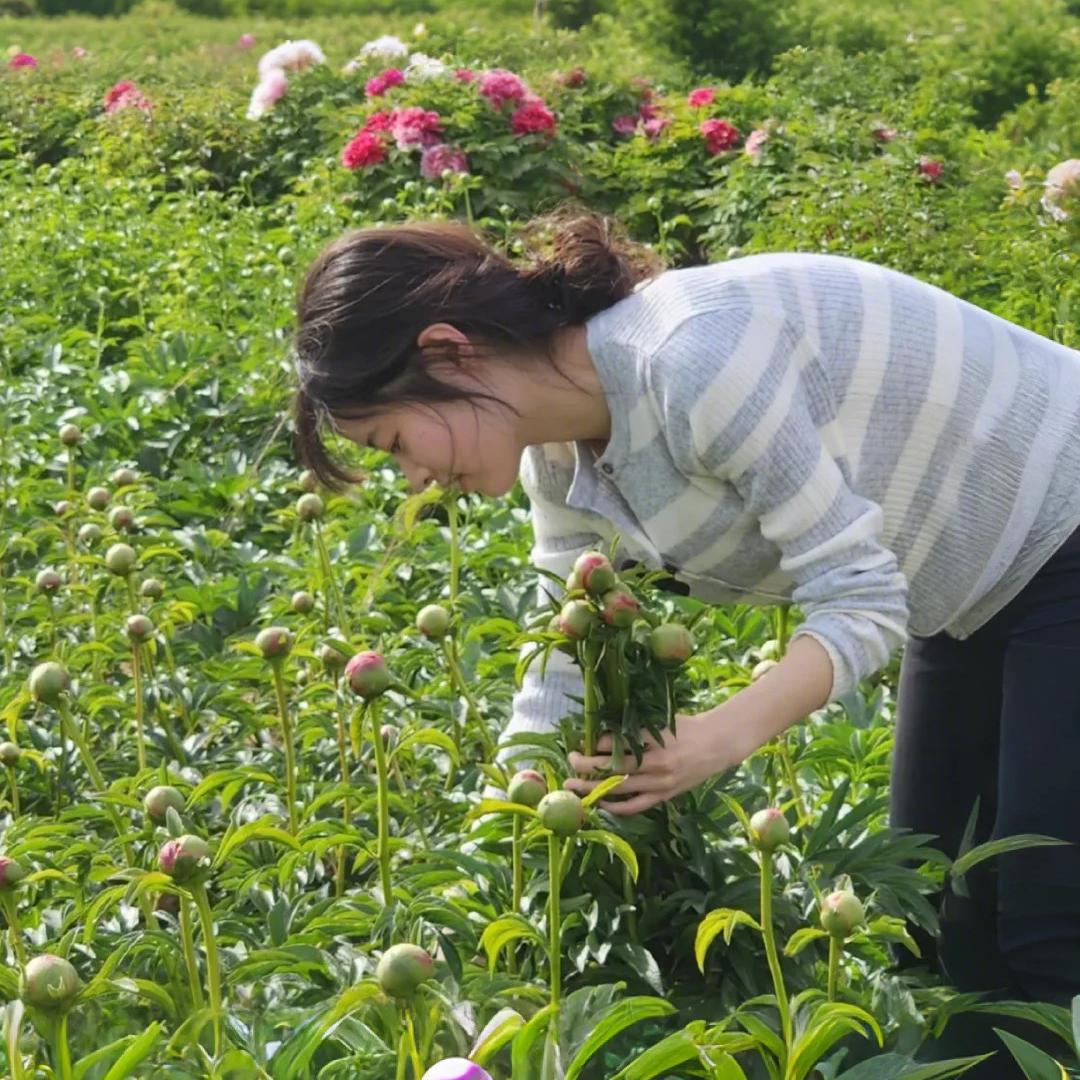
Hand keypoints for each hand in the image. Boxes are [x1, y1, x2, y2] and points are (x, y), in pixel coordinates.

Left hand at [564, 708, 750, 814]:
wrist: (717, 745)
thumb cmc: (687, 728)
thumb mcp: (661, 722)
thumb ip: (635, 731)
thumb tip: (601, 738)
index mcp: (655, 743)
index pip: (617, 746)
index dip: (596, 744)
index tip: (583, 742)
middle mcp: (657, 766)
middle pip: (613, 770)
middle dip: (586, 767)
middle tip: (570, 761)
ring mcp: (660, 784)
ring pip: (619, 790)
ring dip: (593, 789)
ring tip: (573, 786)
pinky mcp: (664, 796)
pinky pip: (635, 806)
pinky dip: (615, 807)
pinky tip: (600, 802)